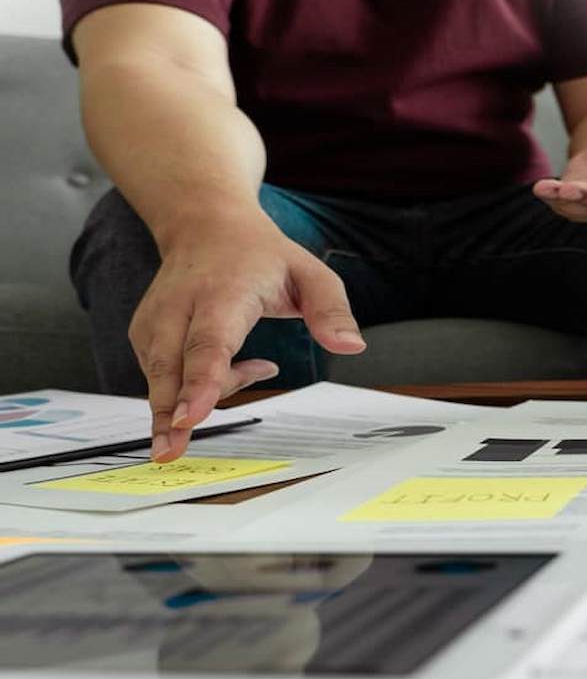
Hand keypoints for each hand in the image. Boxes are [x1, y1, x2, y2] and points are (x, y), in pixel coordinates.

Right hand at [130, 209, 365, 461]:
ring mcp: (154, 323)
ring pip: (163, 380)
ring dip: (198, 399)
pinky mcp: (143, 337)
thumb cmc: (261, 255)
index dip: (199, 383)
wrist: (205, 226)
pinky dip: (194, 387)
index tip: (187, 418)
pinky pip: (164, 379)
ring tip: (256, 370)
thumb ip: (332, 310)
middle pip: (170, 369)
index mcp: (221, 294)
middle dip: (168, 414)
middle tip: (169, 453)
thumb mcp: (311, 273)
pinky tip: (233, 366)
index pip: (207, 344)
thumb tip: (352, 347)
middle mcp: (178, 308)